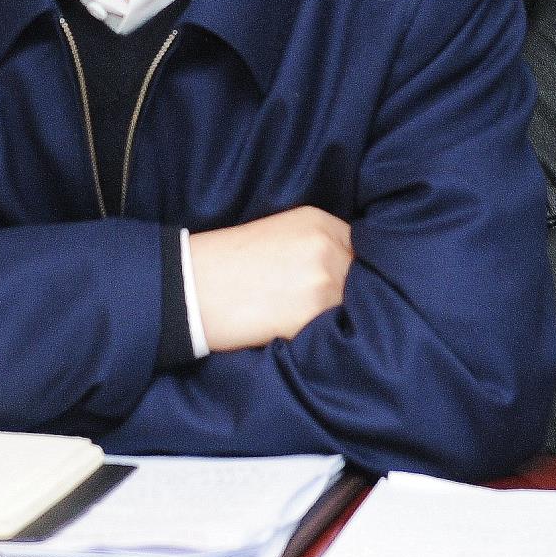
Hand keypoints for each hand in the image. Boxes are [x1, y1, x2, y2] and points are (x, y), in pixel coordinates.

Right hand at [189, 206, 353, 352]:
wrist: (192, 285)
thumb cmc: (229, 263)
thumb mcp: (280, 233)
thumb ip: (318, 245)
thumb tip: (349, 272)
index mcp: (318, 221)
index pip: (362, 247)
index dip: (354, 269)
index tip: (344, 284)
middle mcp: (326, 245)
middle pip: (363, 277)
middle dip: (351, 293)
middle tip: (325, 309)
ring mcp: (323, 279)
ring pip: (353, 305)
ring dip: (339, 316)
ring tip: (308, 321)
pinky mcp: (314, 313)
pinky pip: (337, 328)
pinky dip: (325, 335)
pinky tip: (299, 332)